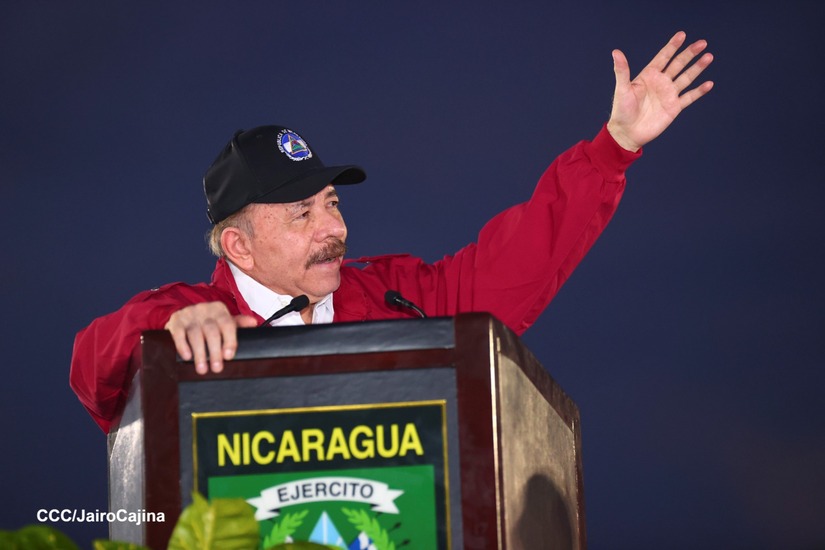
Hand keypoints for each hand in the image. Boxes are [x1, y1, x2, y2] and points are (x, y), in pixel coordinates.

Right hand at [164, 302, 257, 374]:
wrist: (184, 313)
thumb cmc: (208, 320)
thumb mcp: (224, 320)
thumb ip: (238, 323)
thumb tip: (253, 323)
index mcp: (219, 309)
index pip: (228, 324)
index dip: (229, 341)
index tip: (229, 356)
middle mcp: (204, 309)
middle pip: (211, 331)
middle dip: (214, 351)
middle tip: (217, 368)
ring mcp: (189, 314)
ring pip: (195, 334)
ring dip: (199, 353)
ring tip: (202, 368)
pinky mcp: (176, 320)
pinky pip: (178, 333)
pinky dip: (183, 346)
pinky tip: (187, 356)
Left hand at [607, 31, 713, 151]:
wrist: (627, 133)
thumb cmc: (621, 111)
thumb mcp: (621, 89)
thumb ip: (622, 70)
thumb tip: (616, 52)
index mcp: (649, 75)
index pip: (663, 57)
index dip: (672, 46)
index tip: (682, 35)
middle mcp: (661, 82)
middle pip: (678, 64)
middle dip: (689, 53)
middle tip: (702, 43)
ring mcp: (669, 94)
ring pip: (686, 78)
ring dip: (697, 68)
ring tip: (708, 57)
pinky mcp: (674, 107)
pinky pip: (689, 97)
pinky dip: (699, 91)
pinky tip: (709, 83)